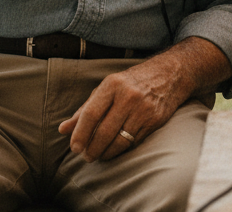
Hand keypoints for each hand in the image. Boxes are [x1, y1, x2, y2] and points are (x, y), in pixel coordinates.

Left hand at [58, 58, 187, 161]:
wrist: (169, 74)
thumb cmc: (131, 82)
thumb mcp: (108, 88)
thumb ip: (85, 109)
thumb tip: (63, 129)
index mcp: (112, 84)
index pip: (91, 113)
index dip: (80, 133)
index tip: (74, 147)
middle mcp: (128, 96)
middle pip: (104, 131)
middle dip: (92, 149)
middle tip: (86, 156)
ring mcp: (143, 109)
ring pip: (119, 141)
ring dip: (105, 153)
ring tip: (98, 155)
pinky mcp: (154, 120)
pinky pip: (133, 142)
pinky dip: (120, 150)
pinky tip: (114, 149)